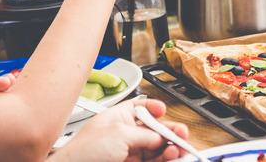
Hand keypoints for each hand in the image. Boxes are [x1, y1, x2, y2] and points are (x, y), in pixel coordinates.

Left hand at [49, 99, 187, 161]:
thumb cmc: (84, 153)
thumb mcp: (120, 135)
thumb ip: (145, 135)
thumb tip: (162, 137)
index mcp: (117, 118)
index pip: (140, 109)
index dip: (153, 109)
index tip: (165, 111)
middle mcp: (123, 135)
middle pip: (153, 132)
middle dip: (169, 133)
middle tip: (182, 137)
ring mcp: (126, 153)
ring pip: (155, 150)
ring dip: (168, 149)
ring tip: (177, 151)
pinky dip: (162, 160)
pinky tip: (170, 158)